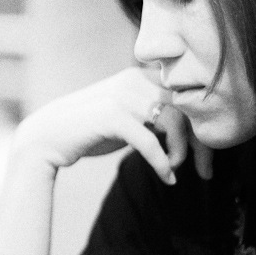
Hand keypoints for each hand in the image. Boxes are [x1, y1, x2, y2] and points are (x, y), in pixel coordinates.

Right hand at [15, 67, 211, 184]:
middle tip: (207, 170)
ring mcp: (123, 97)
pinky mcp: (112, 117)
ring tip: (175, 170)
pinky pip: (151, 142)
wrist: (47, 137)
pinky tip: (167, 178)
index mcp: (139, 76)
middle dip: (202, 142)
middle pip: (187, 107)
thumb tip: (189, 132)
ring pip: (174, 122)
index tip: (207, 155)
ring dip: (181, 152)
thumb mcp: (126, 117)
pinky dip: (163, 163)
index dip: (203, 125)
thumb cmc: (89, 131)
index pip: (186, 95)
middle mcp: (134, 80)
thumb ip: (153, 116)